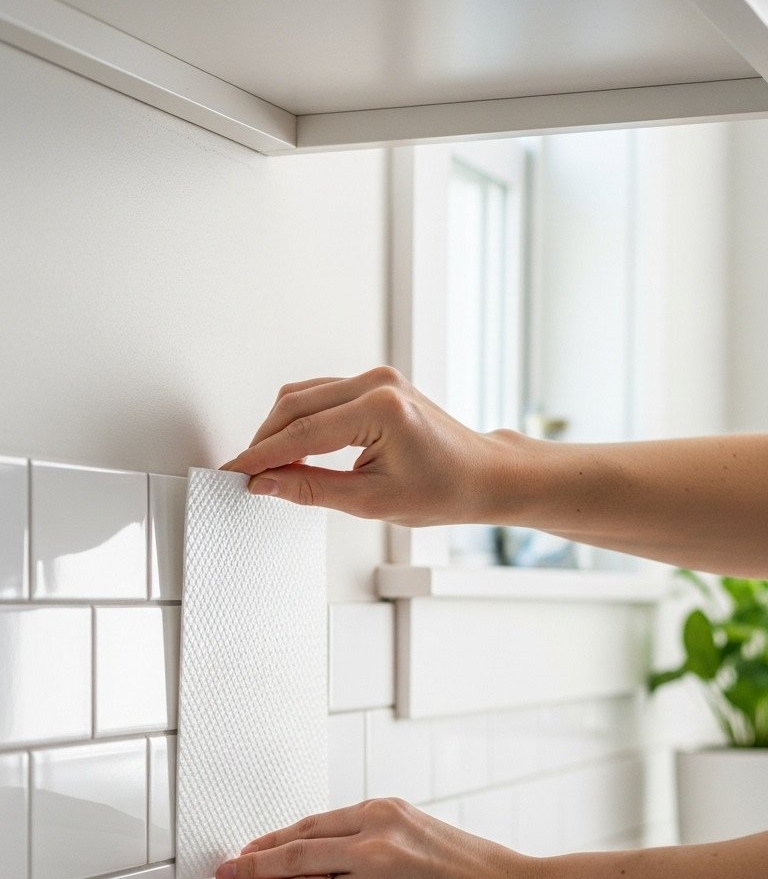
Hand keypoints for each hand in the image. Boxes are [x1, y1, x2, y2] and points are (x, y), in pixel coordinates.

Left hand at [214, 798, 540, 878]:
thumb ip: (373, 841)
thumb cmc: (478, 873)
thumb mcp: (422, 833)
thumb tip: (317, 859)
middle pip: (294, 856)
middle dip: (250, 867)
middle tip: (223, 874)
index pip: (310, 827)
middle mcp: (377, 845)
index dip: (271, 842)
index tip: (247, 851)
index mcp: (386, 813)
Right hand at [219, 366, 520, 526]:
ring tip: (271, 468)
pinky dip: (302, 421)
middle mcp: (377, 382)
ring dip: (281, 430)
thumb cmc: (444, 490)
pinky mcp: (376, 383)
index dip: (263, 455)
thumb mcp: (371, 501)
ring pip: (305, 396)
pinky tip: (295, 451)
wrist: (481, 475)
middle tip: (247, 474)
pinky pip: (322, 396)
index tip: (235, 473)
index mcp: (380, 409)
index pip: (303, 433)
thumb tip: (266, 483)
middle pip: (296, 405)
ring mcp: (377, 377)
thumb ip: (311, 489)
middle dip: (266, 440)